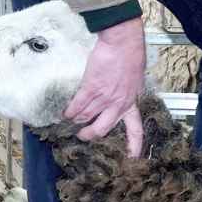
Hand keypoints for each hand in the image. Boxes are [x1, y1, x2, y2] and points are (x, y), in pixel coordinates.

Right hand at [64, 16, 145, 157]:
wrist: (123, 42)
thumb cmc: (131, 56)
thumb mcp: (136, 79)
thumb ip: (128, 92)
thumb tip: (122, 96)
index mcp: (132, 102)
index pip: (135, 130)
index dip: (133, 146)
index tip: (131, 158)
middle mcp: (118, 104)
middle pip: (102, 129)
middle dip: (90, 135)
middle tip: (83, 136)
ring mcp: (104, 97)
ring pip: (86, 117)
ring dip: (76, 121)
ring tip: (70, 120)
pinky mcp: (91, 88)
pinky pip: (77, 105)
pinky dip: (69, 111)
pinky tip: (65, 113)